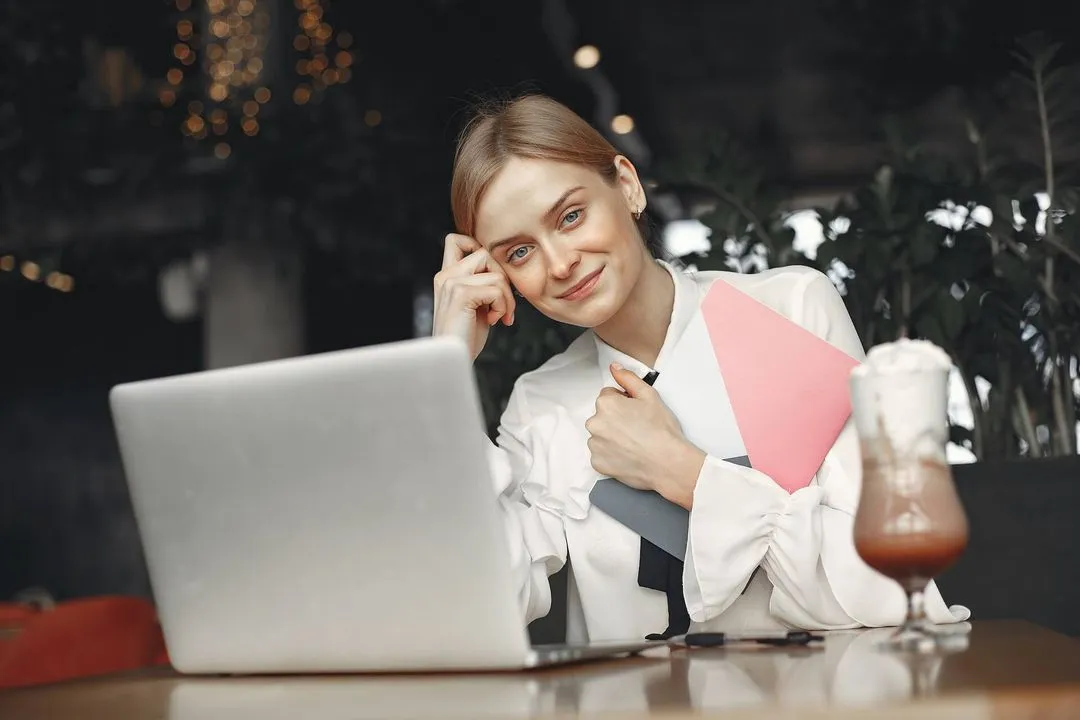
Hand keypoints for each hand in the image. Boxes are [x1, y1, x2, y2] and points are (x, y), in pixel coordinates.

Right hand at [432, 233, 515, 360]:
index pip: (455, 240)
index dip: (477, 246)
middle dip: (503, 278)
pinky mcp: (461, 294)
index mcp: (445, 276)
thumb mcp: (474, 304)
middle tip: (504, 304)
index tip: (491, 273)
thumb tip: (503, 271)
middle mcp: (445, 276)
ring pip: (496, 274)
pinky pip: (497, 290)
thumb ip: (480, 283)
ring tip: (500, 316)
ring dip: (507, 298)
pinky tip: (495, 321)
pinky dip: (503, 307)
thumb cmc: (465, 337)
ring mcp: (451, 283)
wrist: (453, 360)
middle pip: (485, 254)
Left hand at [585, 363, 705, 508]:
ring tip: (634, 443)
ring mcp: (594, 445)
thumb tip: (614, 367)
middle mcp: (594, 423)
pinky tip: (628, 455)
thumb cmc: (661, 429)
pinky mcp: (597, 463)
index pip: (609, 395)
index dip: (624, 402)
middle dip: (616, 419)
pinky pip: (601, 454)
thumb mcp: (649, 395)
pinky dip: (611, 455)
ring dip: (612, 437)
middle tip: (637, 428)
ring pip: (601, 435)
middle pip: (603, 415)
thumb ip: (628, 378)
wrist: (668, 462)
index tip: (637, 412)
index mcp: (605, 403)